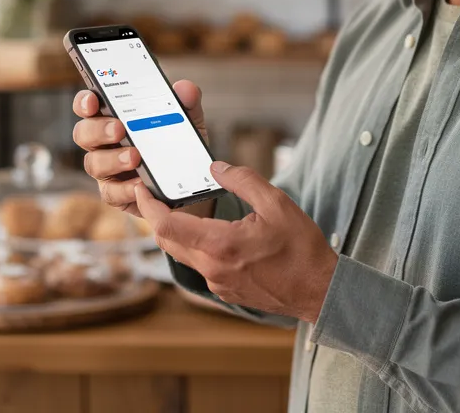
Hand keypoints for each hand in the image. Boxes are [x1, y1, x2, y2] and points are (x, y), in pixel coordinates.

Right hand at [73, 80, 209, 217]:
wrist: (187, 185)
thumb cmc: (176, 146)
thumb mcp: (186, 122)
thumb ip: (185, 103)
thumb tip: (184, 88)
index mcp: (112, 117)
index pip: (88, 105)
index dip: (85, 101)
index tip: (93, 100)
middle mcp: (103, 142)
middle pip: (83, 133)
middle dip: (98, 129)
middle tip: (119, 128)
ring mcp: (107, 169)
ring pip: (93, 163)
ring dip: (112, 159)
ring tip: (134, 157)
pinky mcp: (115, 193)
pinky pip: (111, 192)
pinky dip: (125, 189)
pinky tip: (140, 184)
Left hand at [135, 161, 338, 323]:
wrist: (319, 291)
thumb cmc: (302, 250)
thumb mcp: (277, 204)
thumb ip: (244, 181)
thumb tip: (216, 168)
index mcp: (221, 245)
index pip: (167, 225)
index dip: (148, 205)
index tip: (141, 189)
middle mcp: (212, 268)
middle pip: (167, 241)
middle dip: (156, 217)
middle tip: (154, 195)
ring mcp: (217, 284)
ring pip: (182, 254)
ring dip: (175, 233)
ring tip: (178, 211)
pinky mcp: (224, 291)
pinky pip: (200, 266)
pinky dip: (196, 247)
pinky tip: (210, 235)